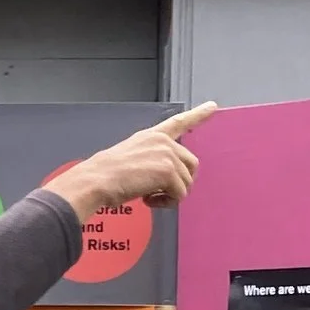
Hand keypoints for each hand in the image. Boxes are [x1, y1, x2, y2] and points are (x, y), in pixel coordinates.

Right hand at [49, 105, 212, 221]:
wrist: (97, 180)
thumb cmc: (105, 176)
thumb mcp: (131, 159)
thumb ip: (152, 161)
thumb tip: (165, 181)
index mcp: (152, 136)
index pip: (179, 122)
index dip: (198, 114)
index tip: (212, 106)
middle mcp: (163, 142)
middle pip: (190, 165)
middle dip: (179, 182)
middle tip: (156, 192)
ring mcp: (167, 155)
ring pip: (187, 182)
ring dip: (170, 195)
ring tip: (148, 196)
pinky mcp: (168, 172)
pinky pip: (180, 194)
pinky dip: (167, 203)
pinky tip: (148, 200)